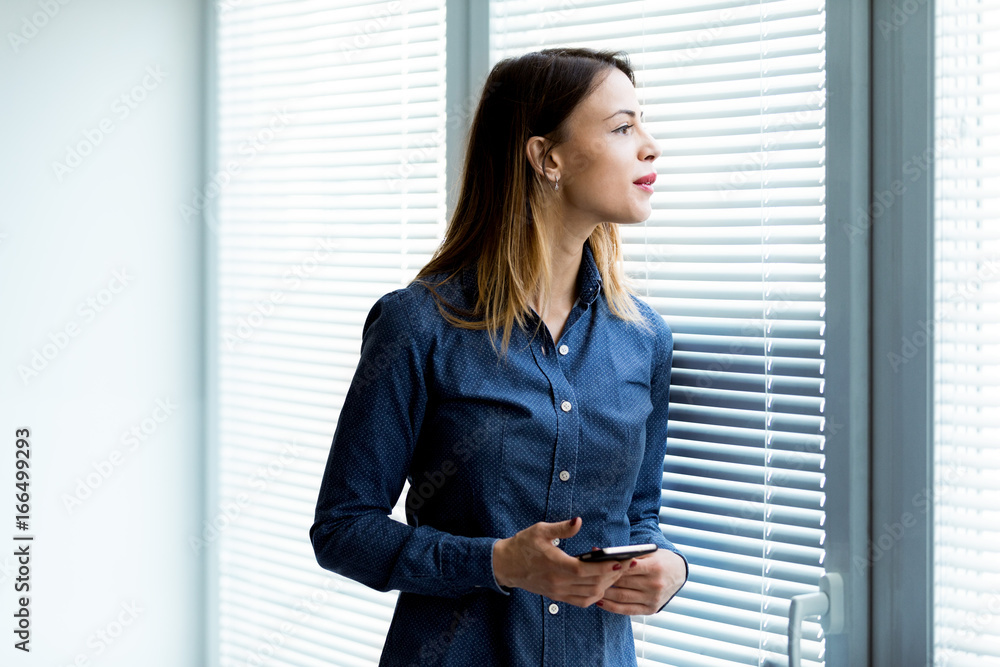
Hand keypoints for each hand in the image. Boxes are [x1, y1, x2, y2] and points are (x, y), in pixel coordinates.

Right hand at [492, 517, 627, 607]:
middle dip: (613, 575)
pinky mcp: (557, 596)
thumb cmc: (523, 544)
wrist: (505, 565)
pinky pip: (582, 601)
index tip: (621, 561)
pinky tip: (603, 585)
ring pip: (590, 595)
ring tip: (617, 572)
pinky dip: (596, 595)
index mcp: (554, 565)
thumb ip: (561, 528)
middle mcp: (558, 582)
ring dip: (607, 585)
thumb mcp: (539, 530)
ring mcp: (558, 592)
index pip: (585, 571)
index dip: (605, 568)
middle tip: (627, 563)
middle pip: (592, 584)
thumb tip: (578, 521)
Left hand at [595, 548, 686, 614]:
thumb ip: (625, 553)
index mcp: (655, 567)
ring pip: (622, 596)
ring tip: (591, 588)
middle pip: (622, 582)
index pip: (627, 567)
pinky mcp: (651, 610)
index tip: (594, 565)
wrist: (680, 573)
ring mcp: (653, 599)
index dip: (609, 566)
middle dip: (603, 579)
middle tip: (587, 577)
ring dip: (604, 593)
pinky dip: (611, 607)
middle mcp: (655, 585)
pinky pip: (627, 610)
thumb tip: (596, 551)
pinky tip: (600, 601)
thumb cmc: (659, 559)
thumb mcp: (647, 552)